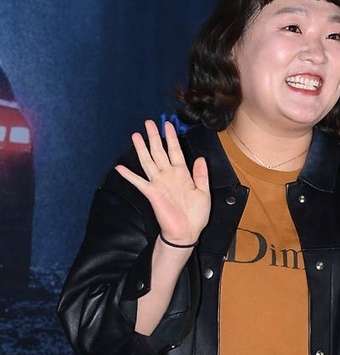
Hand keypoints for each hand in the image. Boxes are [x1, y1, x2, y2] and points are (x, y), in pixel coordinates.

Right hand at [115, 120, 210, 244]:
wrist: (186, 232)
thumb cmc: (196, 214)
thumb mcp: (204, 192)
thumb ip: (201, 175)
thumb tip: (200, 158)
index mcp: (182, 173)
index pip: (175, 151)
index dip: (172, 138)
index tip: (168, 124)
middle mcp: (168, 175)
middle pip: (159, 151)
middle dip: (154, 137)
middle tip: (149, 122)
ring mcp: (158, 183)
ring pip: (148, 161)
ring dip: (142, 148)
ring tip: (135, 135)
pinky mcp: (151, 193)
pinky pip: (138, 182)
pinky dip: (129, 175)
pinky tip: (120, 168)